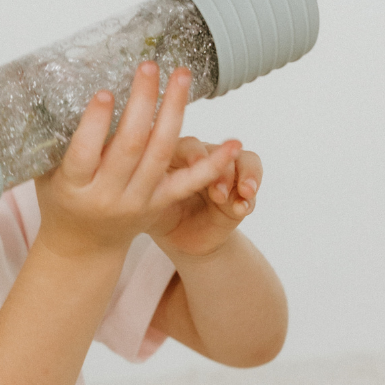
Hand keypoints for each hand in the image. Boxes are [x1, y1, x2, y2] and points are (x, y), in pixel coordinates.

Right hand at [34, 62, 243, 259]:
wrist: (83, 246)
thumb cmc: (61, 199)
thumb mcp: (47, 173)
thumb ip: (54, 140)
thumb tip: (55, 88)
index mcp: (74, 187)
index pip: (84, 153)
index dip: (95, 123)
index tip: (104, 92)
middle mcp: (108, 196)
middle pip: (129, 146)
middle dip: (141, 103)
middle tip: (148, 68)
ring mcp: (138, 201)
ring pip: (160, 153)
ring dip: (173, 112)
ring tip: (180, 77)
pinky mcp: (161, 203)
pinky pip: (189, 182)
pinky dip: (212, 164)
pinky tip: (233, 143)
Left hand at [147, 137, 262, 258]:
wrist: (179, 239)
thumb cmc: (156, 214)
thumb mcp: (146, 203)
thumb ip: (144, 186)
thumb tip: (132, 170)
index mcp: (173, 155)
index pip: (186, 145)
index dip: (194, 154)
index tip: (197, 165)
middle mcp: (201, 158)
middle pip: (215, 150)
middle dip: (221, 168)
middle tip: (217, 192)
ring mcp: (223, 172)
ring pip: (243, 160)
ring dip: (245, 176)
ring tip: (244, 193)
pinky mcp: (239, 191)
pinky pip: (251, 186)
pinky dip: (250, 197)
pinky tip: (243, 208)